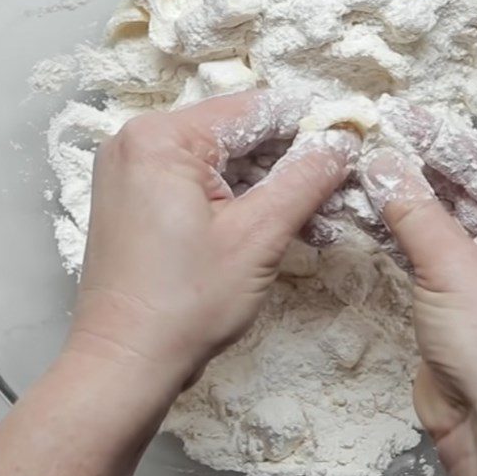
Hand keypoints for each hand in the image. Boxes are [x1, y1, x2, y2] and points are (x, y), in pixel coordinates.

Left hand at [66, 89, 359, 398]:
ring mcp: (134, 171)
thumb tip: (343, 141)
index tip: (351, 137)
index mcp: (161, 137)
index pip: (253, 110)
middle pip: (237, 135)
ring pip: (223, 163)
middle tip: (339, 188)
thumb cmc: (186, 303)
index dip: (308, 124)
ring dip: (271, 188)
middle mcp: (139, 142)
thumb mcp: (259, 235)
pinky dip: (240, 202)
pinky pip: (201, 184)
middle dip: (291, 164)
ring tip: (320, 217)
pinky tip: (281, 225)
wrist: (125, 365)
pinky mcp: (138, 200)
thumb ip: (306, 178)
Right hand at [358, 112, 476, 458]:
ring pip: (440, 218)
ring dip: (399, 199)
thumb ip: (413, 209)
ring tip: (356, 169)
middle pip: (462, 187)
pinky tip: (363, 210)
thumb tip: (380, 162)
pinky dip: (397, 233)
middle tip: (368, 140)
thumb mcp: (454, 267)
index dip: (439, 138)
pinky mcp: (459, 294)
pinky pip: (427, 250)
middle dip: (414, 167)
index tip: (396, 117)